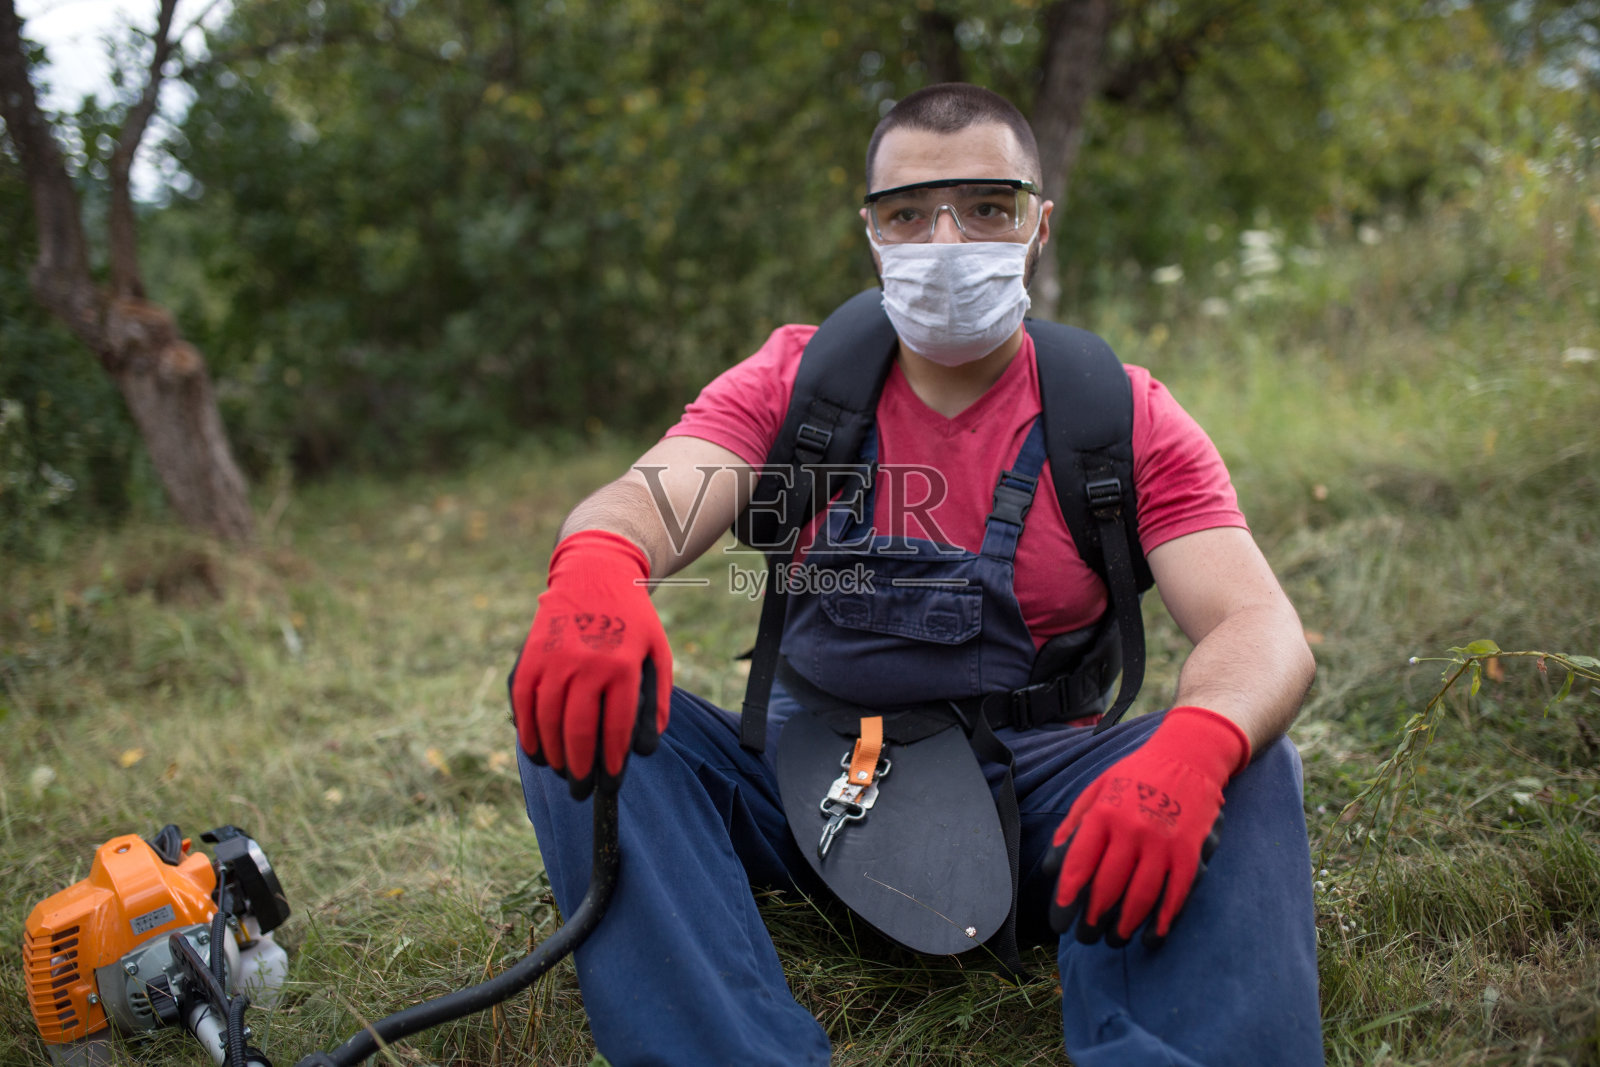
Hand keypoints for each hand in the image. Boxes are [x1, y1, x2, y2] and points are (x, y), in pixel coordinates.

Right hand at [508, 530, 672, 798]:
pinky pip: (523, 701)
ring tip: (561, 772)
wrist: (596, 572)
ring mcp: (554, 658)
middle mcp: (587, 663)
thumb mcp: (658, 651)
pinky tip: (536, 750)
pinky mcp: (531, 653)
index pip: (616, 727)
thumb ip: (656, 698)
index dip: (612, 761)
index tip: (610, 782)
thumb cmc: (632, 618)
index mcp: (622, 666)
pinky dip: (526, 730)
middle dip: (579, 767)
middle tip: (581, 789)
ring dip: (553, 754)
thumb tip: (646, 746)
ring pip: (548, 720)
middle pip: (578, 730)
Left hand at [1044, 706, 1249, 947]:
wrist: (1189, 756)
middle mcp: (1132, 830)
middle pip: (1107, 887)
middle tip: (1085, 938)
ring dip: (1124, 926)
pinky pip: (1175, 895)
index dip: (1067, 897)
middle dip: (1092, 919)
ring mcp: (1164, 843)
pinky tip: (1151, 937)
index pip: (1079, 864)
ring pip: (1140, 897)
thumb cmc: (1136, 776)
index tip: (1059, 920)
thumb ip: (1073, 826)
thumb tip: (1052, 868)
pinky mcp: (1190, 852)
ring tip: (1113, 941)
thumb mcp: (1096, 790)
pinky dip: (1163, 921)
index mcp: (1104, 814)